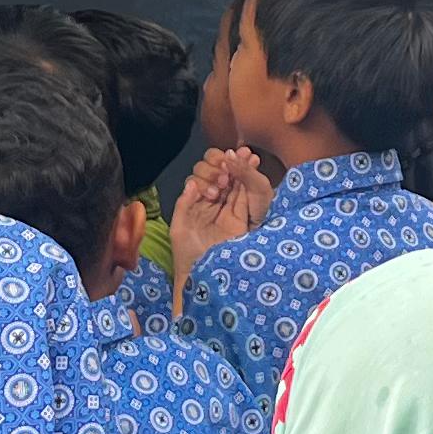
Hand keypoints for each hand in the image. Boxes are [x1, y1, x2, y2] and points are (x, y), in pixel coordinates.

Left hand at [166, 146, 273, 296]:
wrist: (202, 278)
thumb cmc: (187, 256)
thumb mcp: (180, 228)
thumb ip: (183, 205)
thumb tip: (192, 184)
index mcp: (197, 205)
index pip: (204, 179)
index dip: (211, 170)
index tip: (216, 170)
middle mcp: (213, 205)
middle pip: (222, 179)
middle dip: (228, 165)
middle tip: (234, 156)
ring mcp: (228, 212)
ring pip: (235, 184)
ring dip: (241, 168)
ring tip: (248, 155)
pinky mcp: (242, 219)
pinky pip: (245, 197)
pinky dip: (249, 180)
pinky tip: (252, 165)